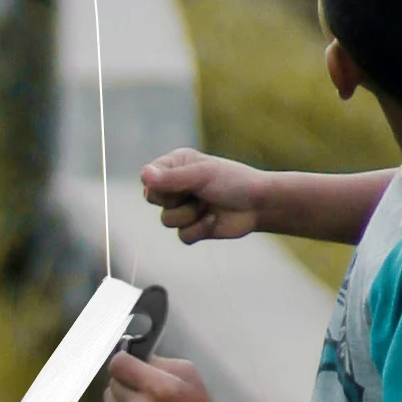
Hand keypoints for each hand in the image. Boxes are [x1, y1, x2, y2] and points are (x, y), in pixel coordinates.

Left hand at [104, 353, 225, 401]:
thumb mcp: (187, 372)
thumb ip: (157, 361)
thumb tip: (132, 356)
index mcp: (157, 389)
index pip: (118, 364)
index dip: (125, 359)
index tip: (134, 363)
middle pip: (113, 380)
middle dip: (126, 378)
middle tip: (143, 386)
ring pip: (109, 397)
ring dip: (121, 396)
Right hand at [141, 148, 259, 242]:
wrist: (258, 205)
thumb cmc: (233, 181)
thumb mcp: (201, 175)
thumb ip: (171, 178)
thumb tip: (143, 174)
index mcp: (175, 165)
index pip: (148, 178)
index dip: (159, 186)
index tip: (179, 185)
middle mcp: (176, 185)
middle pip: (153, 199)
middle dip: (175, 200)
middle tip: (196, 193)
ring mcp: (184, 207)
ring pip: (166, 220)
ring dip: (190, 215)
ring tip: (208, 206)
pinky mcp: (193, 228)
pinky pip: (182, 235)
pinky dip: (199, 229)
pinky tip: (214, 219)